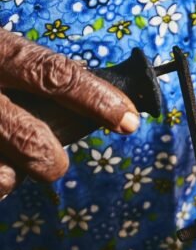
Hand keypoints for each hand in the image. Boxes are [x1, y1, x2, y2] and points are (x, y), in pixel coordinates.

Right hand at [0, 29, 139, 197]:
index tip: (129, 120)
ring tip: (1, 157)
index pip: (54, 75)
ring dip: (10, 175)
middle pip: (35, 143)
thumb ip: (24, 72)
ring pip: (4, 176)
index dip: (98, 100)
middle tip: (51, 158)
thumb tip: (82, 110)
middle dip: (52, 160)